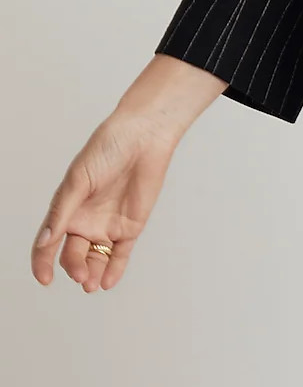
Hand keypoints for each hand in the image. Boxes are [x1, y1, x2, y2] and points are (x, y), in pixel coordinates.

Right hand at [30, 109, 179, 292]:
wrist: (144, 136)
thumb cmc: (107, 148)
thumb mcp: (78, 180)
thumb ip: (62, 212)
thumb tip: (45, 242)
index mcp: (67, 209)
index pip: (48, 242)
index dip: (42, 262)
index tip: (44, 278)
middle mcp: (85, 220)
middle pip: (73, 255)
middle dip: (74, 268)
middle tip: (80, 275)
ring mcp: (108, 225)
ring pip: (95, 259)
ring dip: (92, 274)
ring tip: (92, 283)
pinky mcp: (131, 226)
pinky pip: (120, 254)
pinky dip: (114, 270)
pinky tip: (108, 281)